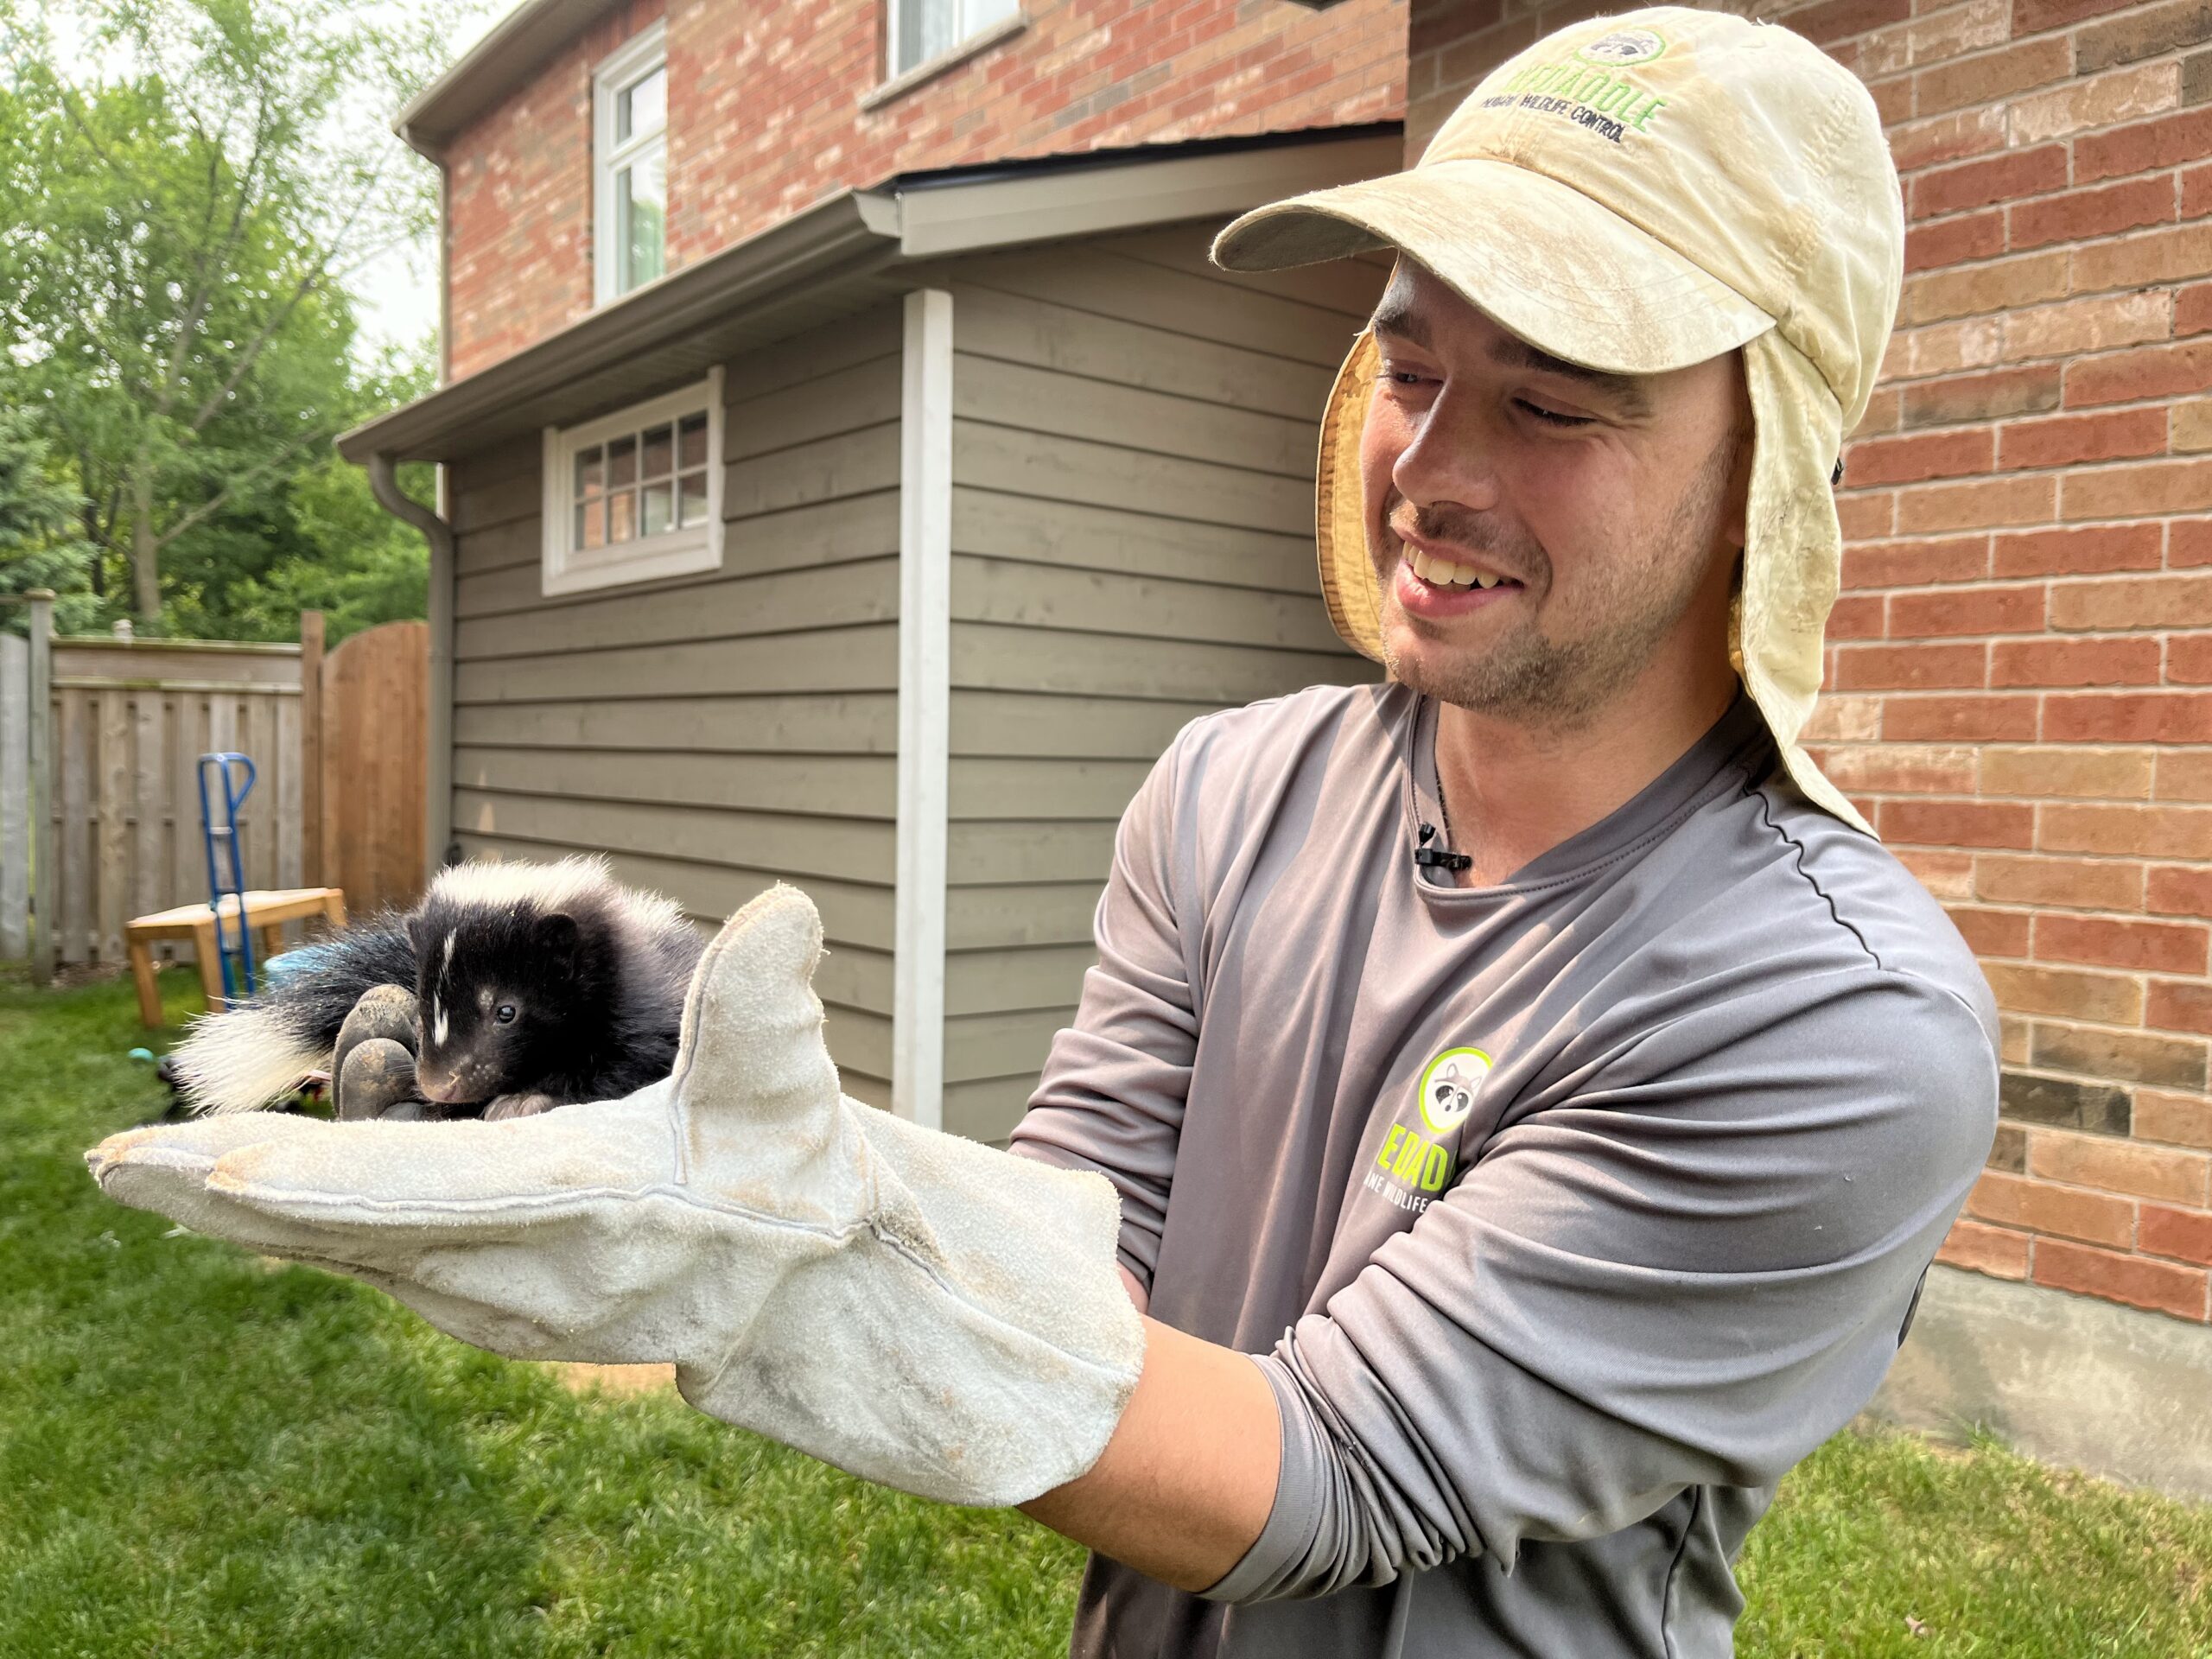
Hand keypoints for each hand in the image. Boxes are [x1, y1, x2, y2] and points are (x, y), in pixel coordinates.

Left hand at [90, 886, 1144, 1506]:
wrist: (866, 1315)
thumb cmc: (827, 1203)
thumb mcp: (801, 1100)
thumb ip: (772, 1008)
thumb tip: (783, 913)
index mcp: (582, 1222)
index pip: (396, 1204)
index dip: (278, 1184)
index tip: (165, 1170)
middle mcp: (531, 1280)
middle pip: (344, 1243)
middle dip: (230, 1205)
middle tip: (116, 1171)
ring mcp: (523, 1307)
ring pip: (364, 1261)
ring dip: (280, 1218)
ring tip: (187, 1180)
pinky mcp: (532, 1307)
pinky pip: (404, 1272)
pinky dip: (339, 1236)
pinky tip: (299, 1215)